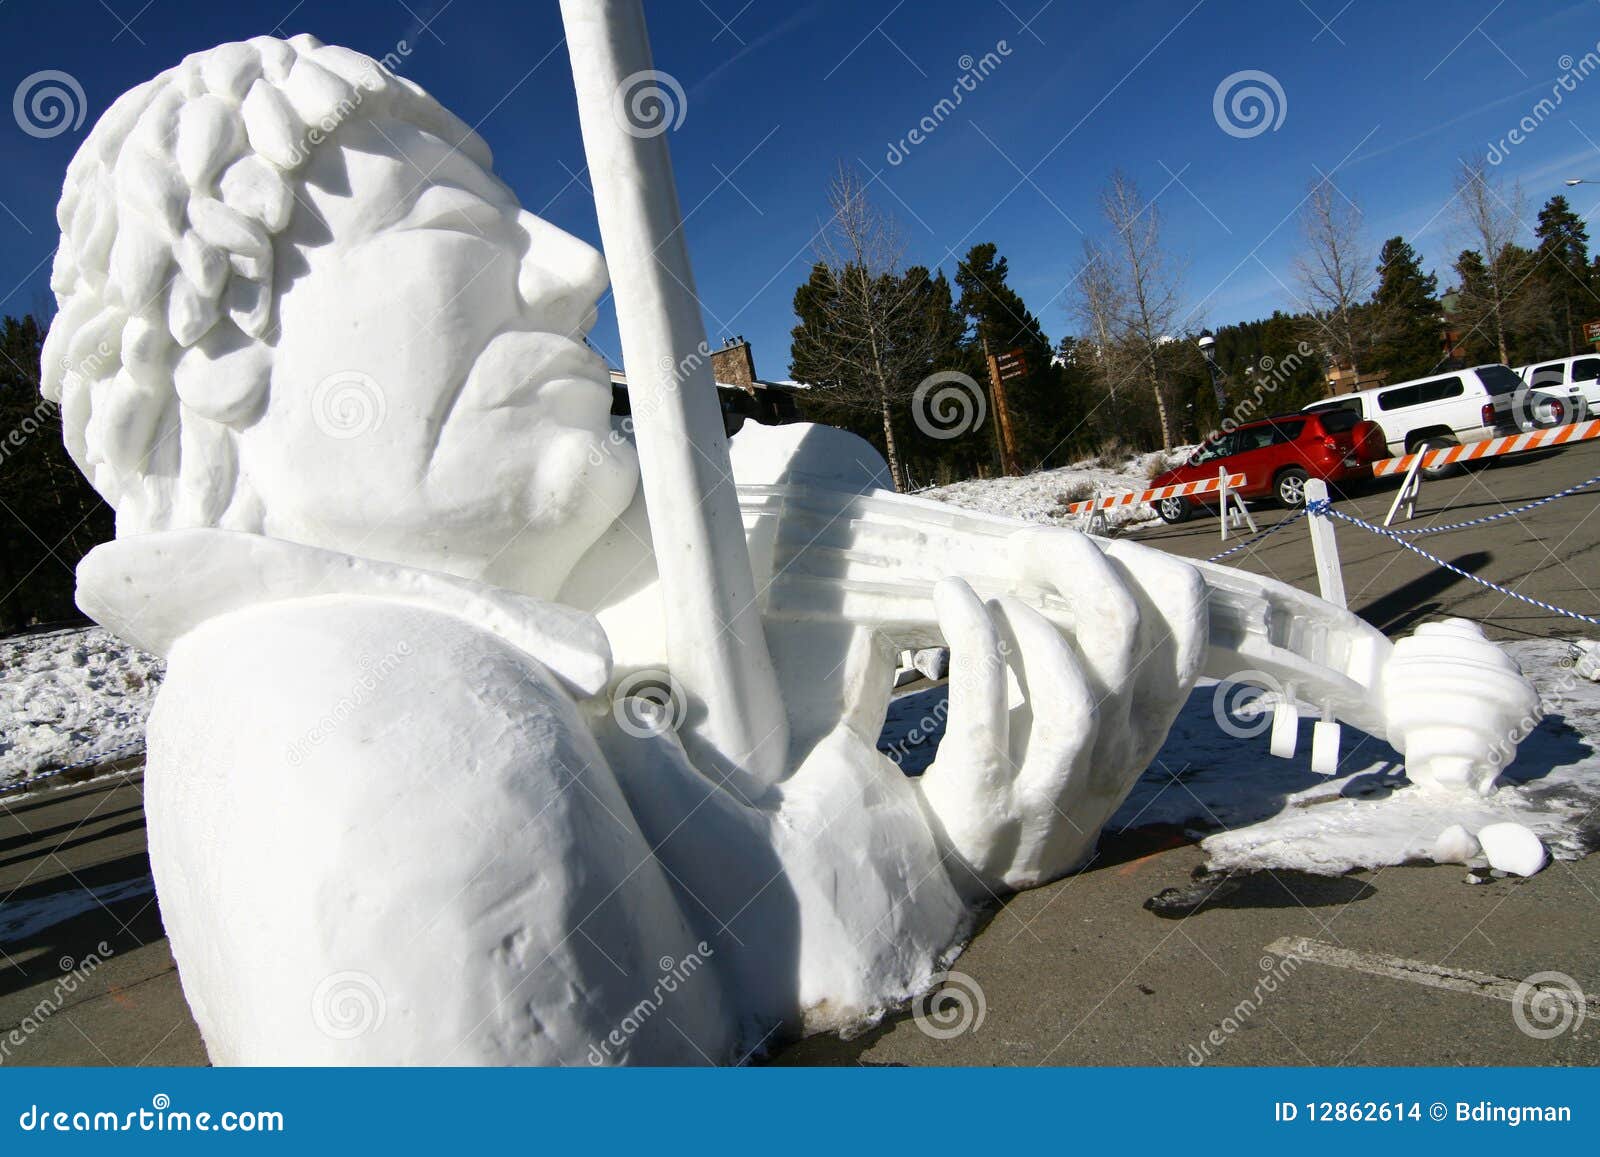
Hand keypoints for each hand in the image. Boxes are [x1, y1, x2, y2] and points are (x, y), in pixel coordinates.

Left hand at [918, 527, 1207, 890]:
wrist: (960, 868)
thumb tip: (1080, 554)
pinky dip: (973, 640)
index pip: (1186, 637)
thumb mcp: (1086, 718)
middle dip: (1082, 569)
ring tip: (993, 596)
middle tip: (1032, 545)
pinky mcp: (985, 800)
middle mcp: (1111, 759)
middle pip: (1125, 642)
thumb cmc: (1022, 765)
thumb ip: (1097, 652)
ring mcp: (1051, 790)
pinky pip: (984, 713)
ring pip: (1073, 694)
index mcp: (1143, 730)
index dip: (1149, 571)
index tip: (1099, 545)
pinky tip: (954, 598)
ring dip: (1029, 624)